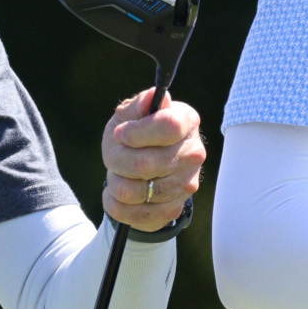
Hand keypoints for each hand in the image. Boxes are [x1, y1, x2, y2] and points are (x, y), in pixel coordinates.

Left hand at [100, 90, 204, 231]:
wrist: (139, 171)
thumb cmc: (133, 135)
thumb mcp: (130, 115)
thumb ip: (140, 104)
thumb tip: (155, 95)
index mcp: (187, 121)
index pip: (168, 126)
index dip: (137, 132)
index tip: (120, 134)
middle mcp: (193, 153)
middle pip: (145, 164)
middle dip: (117, 160)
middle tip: (114, 156)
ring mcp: (186, 184)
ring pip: (134, 191)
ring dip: (115, 182)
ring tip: (117, 174)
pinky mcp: (173, 209)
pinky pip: (133, 213)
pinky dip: (116, 204)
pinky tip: (117, 194)